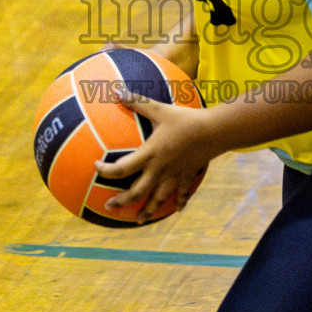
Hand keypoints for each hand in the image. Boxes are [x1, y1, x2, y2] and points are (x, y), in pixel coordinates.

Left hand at [96, 91, 212, 223]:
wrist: (215, 132)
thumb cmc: (186, 119)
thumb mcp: (160, 109)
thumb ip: (137, 102)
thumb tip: (116, 91)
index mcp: (150, 155)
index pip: (122, 169)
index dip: (106, 171)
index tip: (96, 168)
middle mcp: (160, 170)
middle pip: (137, 193)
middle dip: (122, 202)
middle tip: (110, 206)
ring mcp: (174, 176)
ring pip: (159, 199)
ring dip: (147, 211)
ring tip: (138, 220)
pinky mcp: (188, 175)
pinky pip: (183, 193)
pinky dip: (180, 202)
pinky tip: (177, 210)